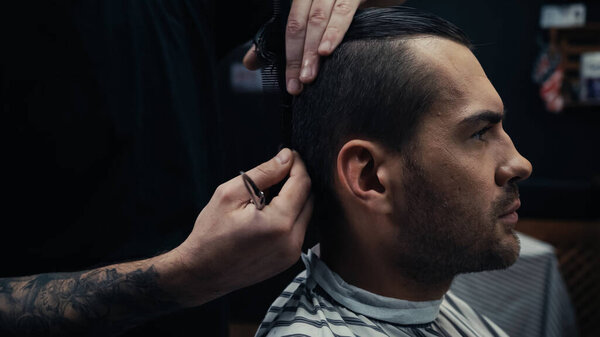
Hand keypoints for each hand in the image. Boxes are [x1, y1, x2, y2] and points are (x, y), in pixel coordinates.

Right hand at [166, 148, 312, 305]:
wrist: (202, 273)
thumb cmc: (210, 234)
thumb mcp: (230, 194)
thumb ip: (263, 173)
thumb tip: (286, 157)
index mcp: (279, 223)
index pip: (302, 183)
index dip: (297, 165)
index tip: (288, 155)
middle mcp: (292, 241)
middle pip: (308, 199)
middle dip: (296, 181)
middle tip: (276, 173)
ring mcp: (292, 254)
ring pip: (305, 214)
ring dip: (293, 199)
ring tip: (267, 195)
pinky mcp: (288, 260)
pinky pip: (298, 230)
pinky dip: (289, 216)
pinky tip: (267, 214)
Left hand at [243, 0, 405, 95]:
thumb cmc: (354, 8)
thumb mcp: (321, 21)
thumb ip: (289, 40)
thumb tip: (250, 62)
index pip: (289, 26)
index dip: (287, 56)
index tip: (290, 83)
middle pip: (299, 24)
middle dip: (297, 57)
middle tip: (298, 85)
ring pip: (317, 19)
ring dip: (312, 50)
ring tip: (309, 76)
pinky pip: (343, 10)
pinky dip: (334, 32)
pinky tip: (327, 50)